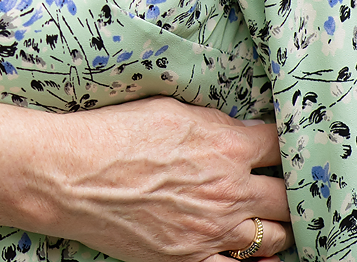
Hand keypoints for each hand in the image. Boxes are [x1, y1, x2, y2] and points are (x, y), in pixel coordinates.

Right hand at [31, 96, 293, 261]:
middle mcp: (229, 190)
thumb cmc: (113, 135)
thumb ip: (214, 122)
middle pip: (286, 195)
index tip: (275, 146)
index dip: (281, 143)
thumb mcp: (169, 110)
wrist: (70, 176)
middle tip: (278, 184)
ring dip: (275, 225)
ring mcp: (212, 230)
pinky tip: (254, 255)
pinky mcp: (191, 258)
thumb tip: (238, 130)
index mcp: (226, 146)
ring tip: (268, 218)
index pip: (279, 144)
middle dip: (286, 188)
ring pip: (274, 236)